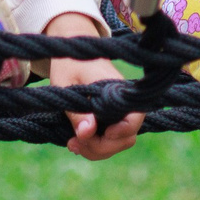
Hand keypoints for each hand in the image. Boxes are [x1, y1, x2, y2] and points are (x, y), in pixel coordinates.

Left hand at [45, 12, 142, 159]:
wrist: (73, 50)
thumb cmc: (68, 63)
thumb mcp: (65, 85)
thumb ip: (76, 111)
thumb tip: (87, 133)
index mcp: (116, 89)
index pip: (135, 116)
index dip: (122, 131)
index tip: (101, 134)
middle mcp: (123, 101)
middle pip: (127, 137)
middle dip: (101, 147)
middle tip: (73, 143)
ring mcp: (119, 110)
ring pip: (120, 142)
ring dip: (97, 150)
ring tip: (72, 144)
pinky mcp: (112, 117)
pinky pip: (112, 139)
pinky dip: (96, 146)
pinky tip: (77, 142)